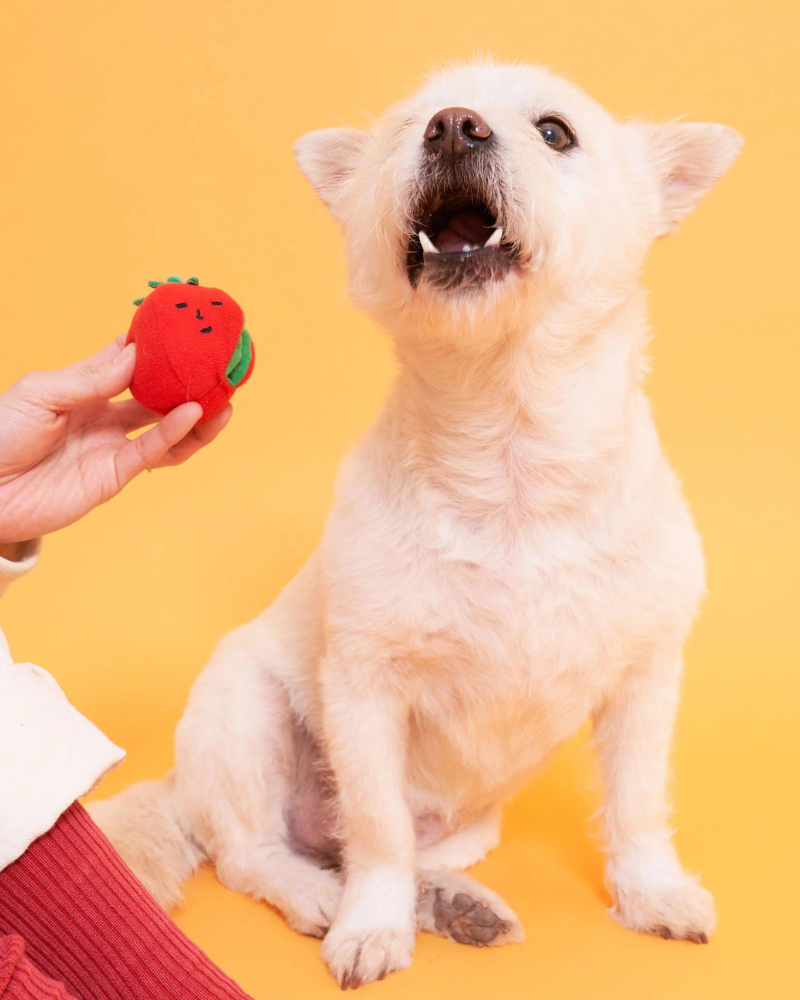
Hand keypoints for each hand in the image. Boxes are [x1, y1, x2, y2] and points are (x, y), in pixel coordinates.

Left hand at [0, 336, 232, 543]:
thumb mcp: (42, 393)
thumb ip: (92, 378)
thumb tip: (137, 355)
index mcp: (83, 390)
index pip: (126, 363)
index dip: (153, 348)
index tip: (182, 330)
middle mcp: (104, 416)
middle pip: (156, 396)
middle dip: (185, 382)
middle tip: (215, 365)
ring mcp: (112, 447)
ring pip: (166, 430)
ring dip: (195, 414)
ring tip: (222, 397)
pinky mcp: (115, 476)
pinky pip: (153, 453)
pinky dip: (176, 434)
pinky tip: (193, 414)